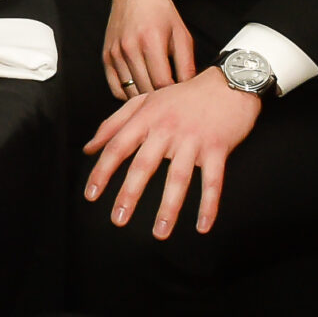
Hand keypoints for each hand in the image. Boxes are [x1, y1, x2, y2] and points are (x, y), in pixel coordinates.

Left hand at [82, 68, 260, 237]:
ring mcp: (192, 141)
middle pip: (143, 166)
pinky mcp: (217, 149)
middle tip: (118, 220)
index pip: (117, 147)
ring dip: (168, 208)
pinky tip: (202, 226)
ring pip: (177, 178)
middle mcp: (166, 130)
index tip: (91, 195)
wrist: (228, 83)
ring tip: (159, 232)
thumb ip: (114, 124)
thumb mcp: (145, 101)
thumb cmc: (184, 95)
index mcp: (146, 119)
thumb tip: (89, 148)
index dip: (102, 171)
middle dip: (129, 195)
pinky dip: (208, 205)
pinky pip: (212, 182)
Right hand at [103, 0, 194, 99]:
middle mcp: (130, 48)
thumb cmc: (160, 13)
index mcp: (151, 41)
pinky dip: (128, 94)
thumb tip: (188, 89)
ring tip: (157, 93)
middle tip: (171, 98)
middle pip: (146, 89)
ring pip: (130, 92)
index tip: (180, 95)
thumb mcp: (182, 35)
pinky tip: (141, 87)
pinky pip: (116, 88)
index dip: (173, 94)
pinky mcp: (107, 57)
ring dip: (145, 97)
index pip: (162, 83)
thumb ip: (187, 64)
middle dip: (161, 97)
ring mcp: (115, 53)